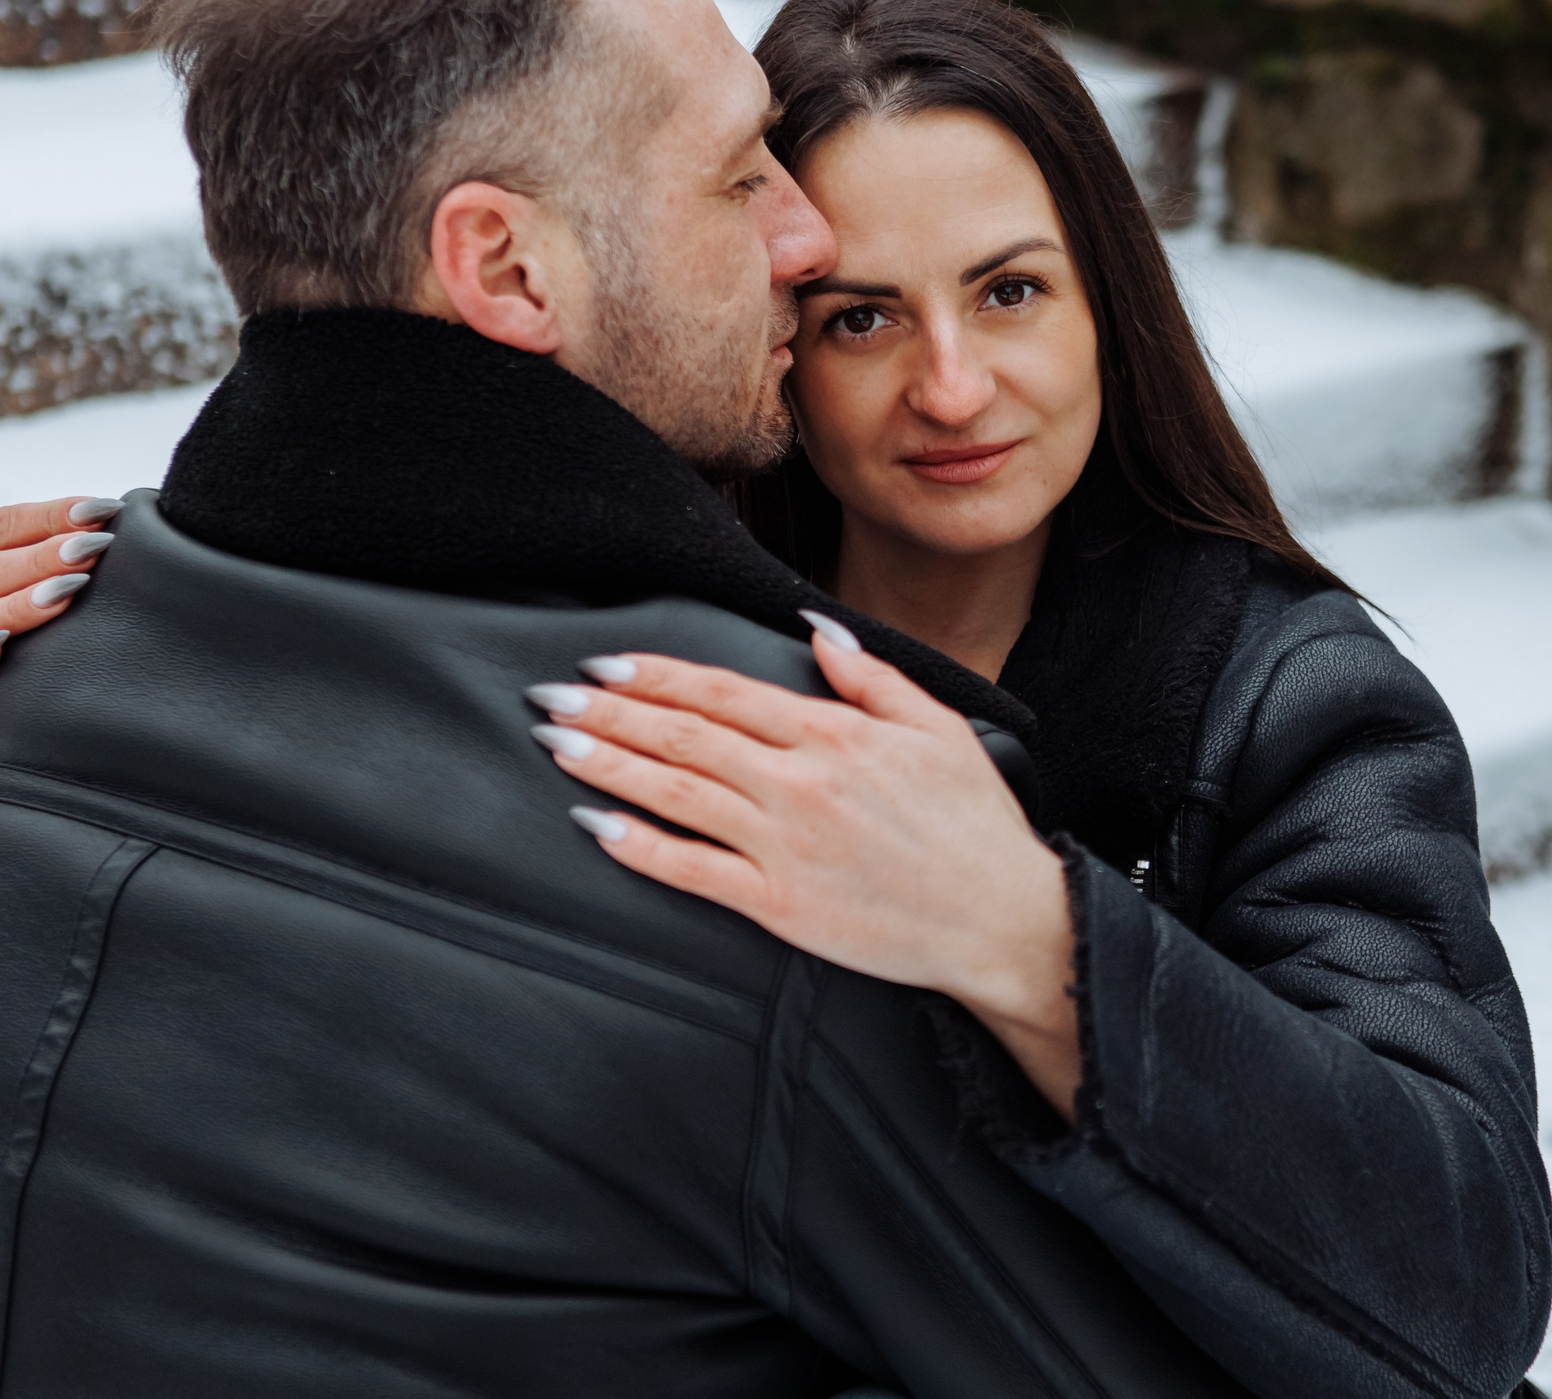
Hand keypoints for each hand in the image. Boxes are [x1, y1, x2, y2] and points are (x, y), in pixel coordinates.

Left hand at [527, 615, 1082, 1118]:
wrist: (1000, 919)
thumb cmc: (975, 826)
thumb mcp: (939, 729)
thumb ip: (873, 678)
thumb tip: (817, 632)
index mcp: (835, 734)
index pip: (723, 692)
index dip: (656, 674)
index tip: (606, 662)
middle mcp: (801, 783)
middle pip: (684, 735)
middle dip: (610, 711)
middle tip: (551, 695)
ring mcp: (785, 845)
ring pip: (676, 794)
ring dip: (609, 765)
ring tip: (558, 744)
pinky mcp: (781, 905)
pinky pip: (694, 871)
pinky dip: (640, 848)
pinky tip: (597, 827)